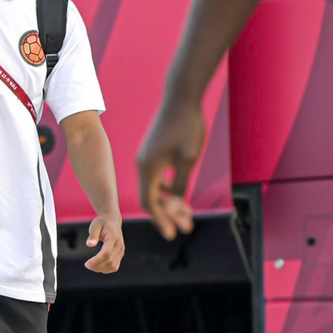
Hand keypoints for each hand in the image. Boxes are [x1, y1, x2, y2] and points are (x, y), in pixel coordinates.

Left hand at [84, 213, 123, 272]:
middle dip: (97, 266)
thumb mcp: (95, 225)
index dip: (96, 260)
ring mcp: (121, 251)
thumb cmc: (102, 222)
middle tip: (87, 265)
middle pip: (109, 261)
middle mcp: (119, 245)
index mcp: (113, 238)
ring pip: (113, 266)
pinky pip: (114, 266)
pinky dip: (106, 269)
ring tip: (91, 266)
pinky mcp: (120, 254)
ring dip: (101, 269)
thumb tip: (89, 245)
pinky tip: (98, 266)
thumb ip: (92, 235)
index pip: (106, 253)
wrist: (112, 220)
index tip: (87, 264)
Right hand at [136, 96, 204, 240]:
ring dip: (169, 201)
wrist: (180, 98)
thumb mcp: (188, 159)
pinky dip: (167, 187)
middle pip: (152, 197)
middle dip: (169, 214)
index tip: (173, 234)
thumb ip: (180, 184)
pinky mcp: (152, 151)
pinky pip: (157, 176)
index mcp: (148, 168)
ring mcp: (147, 157)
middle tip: (187, 227)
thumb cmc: (186, 127)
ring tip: (187, 213)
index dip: (161, 219)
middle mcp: (143, 164)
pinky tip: (179, 193)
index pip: (149, 202)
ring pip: (155, 186)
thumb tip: (174, 205)